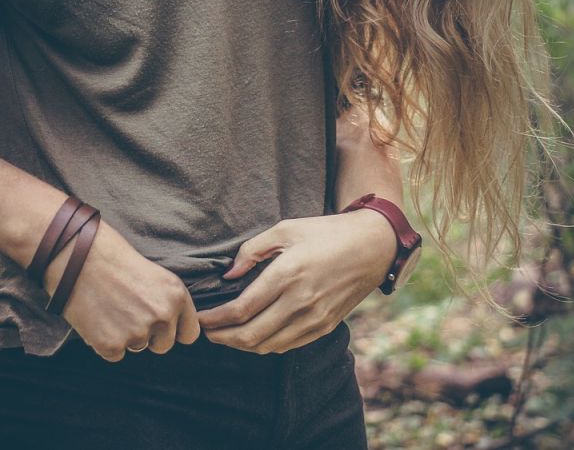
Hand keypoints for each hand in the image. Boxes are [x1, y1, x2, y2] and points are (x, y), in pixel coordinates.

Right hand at [42, 219, 200, 361]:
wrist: (77, 256)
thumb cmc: (114, 259)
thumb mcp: (155, 275)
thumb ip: (167, 302)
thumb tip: (172, 328)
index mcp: (177, 296)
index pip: (189, 334)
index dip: (174, 331)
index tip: (161, 326)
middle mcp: (162, 316)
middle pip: (164, 346)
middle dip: (149, 336)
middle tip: (127, 313)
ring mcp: (137, 332)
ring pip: (137, 348)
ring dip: (125, 336)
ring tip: (109, 308)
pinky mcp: (111, 344)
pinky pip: (114, 354)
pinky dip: (104, 342)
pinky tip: (97, 318)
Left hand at [195, 209, 397, 353]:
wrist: (373, 247)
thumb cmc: (326, 233)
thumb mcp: (286, 228)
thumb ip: (253, 249)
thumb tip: (230, 275)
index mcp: (288, 274)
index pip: (241, 309)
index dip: (215, 319)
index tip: (201, 318)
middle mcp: (300, 301)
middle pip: (250, 335)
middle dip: (221, 337)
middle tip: (205, 331)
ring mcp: (314, 318)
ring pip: (268, 346)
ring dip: (241, 345)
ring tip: (225, 335)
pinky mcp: (325, 326)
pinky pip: (287, 345)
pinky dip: (265, 345)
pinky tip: (254, 335)